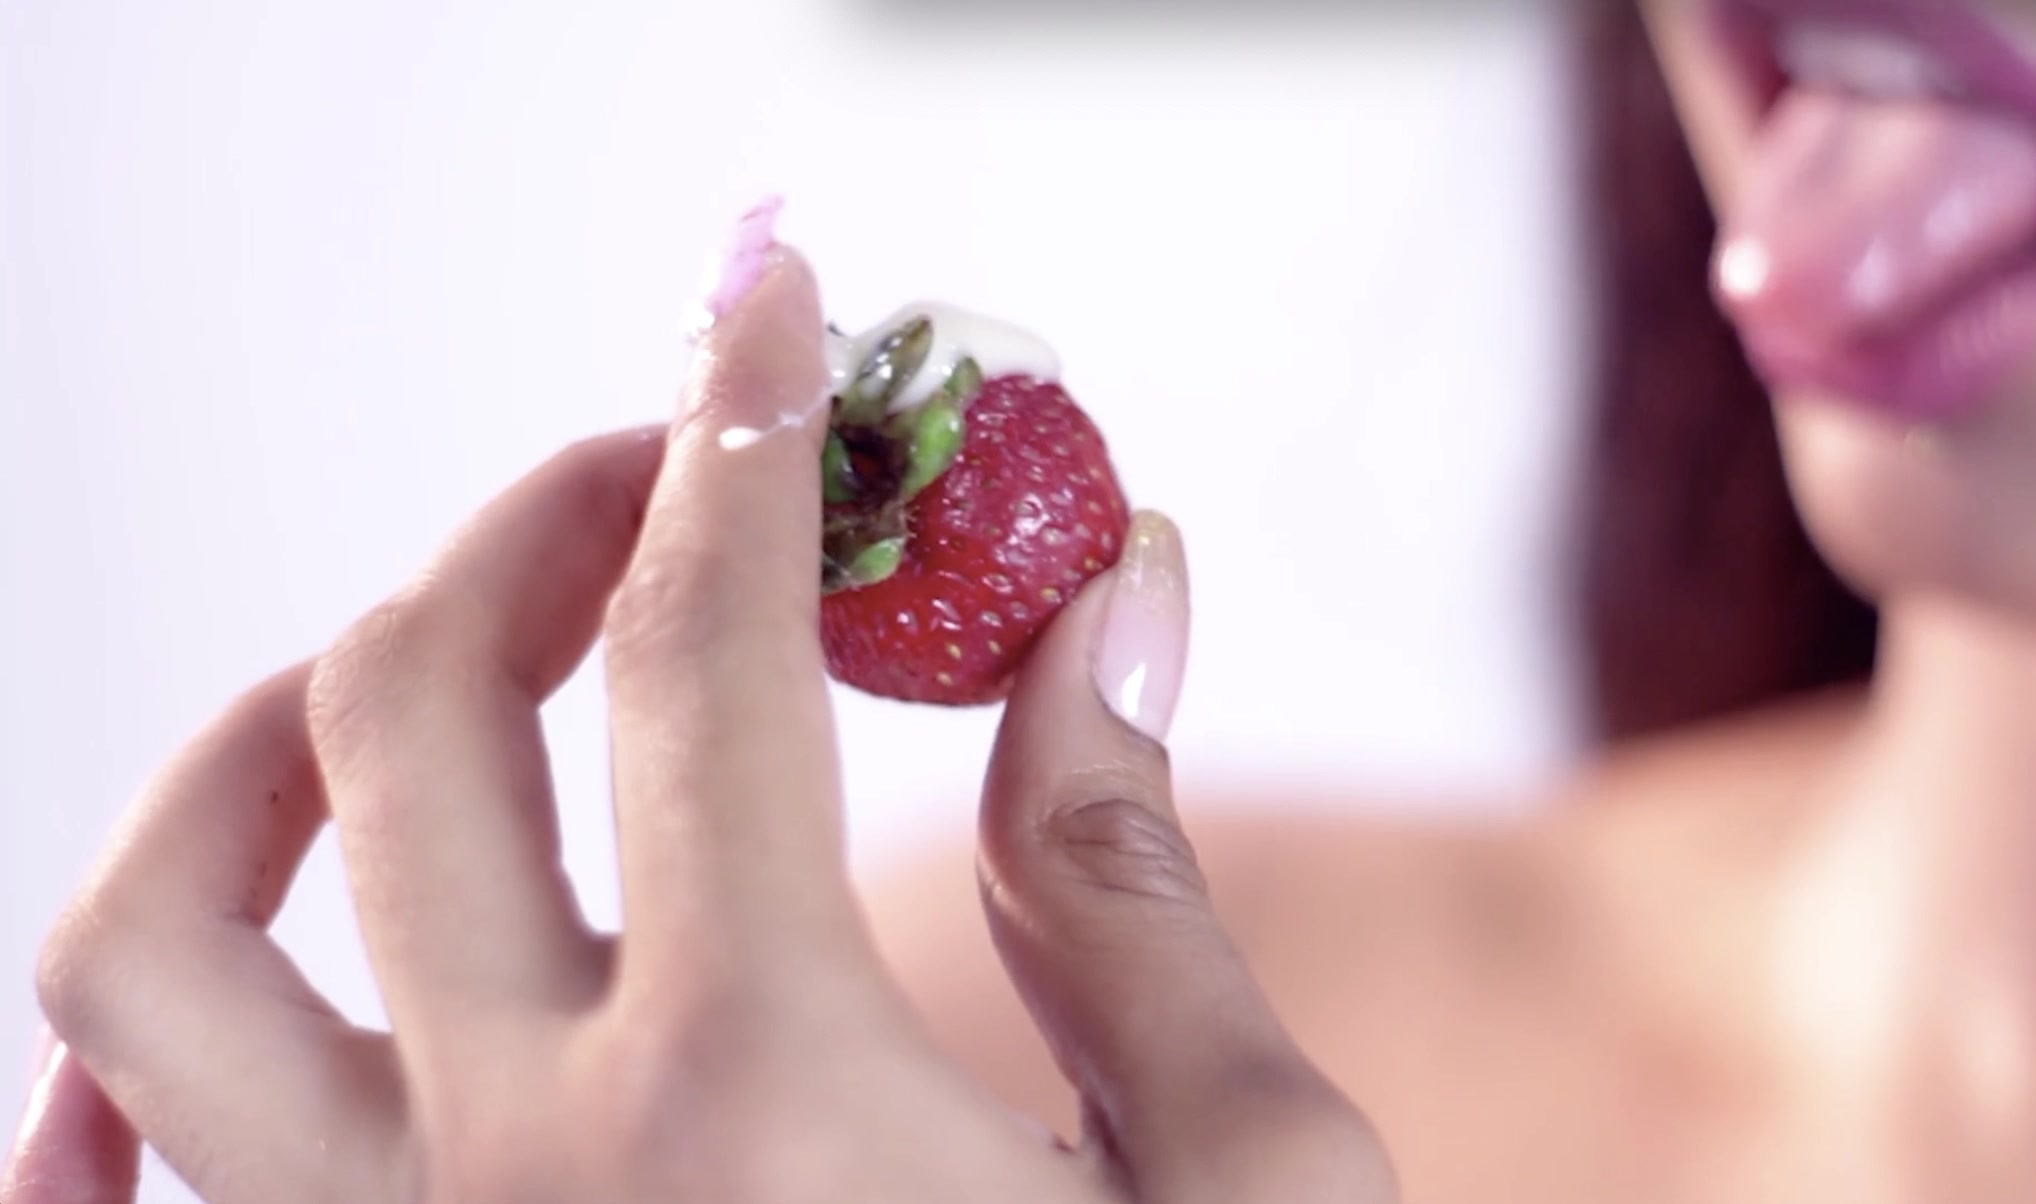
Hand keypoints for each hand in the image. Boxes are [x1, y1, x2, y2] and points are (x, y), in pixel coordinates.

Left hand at [7, 239, 1396, 1203]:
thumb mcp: (1244, 1185)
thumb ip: (1134, 872)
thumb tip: (1112, 594)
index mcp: (766, 1089)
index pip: (713, 643)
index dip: (748, 425)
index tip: (772, 298)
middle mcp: (523, 1175)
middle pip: (420, 710)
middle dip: (541, 516)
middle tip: (662, 464)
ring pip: (158, 944)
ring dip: (256, 744)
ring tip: (388, 676)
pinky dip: (110, 1086)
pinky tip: (227, 993)